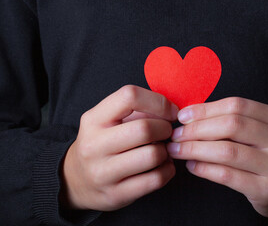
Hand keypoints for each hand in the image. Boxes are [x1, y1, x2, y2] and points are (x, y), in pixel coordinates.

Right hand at [62, 85, 177, 210]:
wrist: (74, 181)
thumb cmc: (101, 143)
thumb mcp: (107, 120)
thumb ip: (136, 111)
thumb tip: (170, 110)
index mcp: (93, 119)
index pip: (130, 96)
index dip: (158, 102)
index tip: (170, 111)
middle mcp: (94, 145)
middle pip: (144, 129)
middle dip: (165, 128)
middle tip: (167, 132)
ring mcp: (103, 173)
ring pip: (153, 155)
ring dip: (166, 151)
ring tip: (162, 150)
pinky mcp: (115, 194)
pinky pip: (155, 179)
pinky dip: (167, 170)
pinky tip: (163, 166)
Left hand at [166, 97, 267, 217]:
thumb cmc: (263, 155)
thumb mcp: (257, 132)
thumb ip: (231, 120)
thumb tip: (189, 115)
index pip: (237, 106)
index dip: (206, 109)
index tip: (182, 116)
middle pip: (232, 125)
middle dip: (197, 129)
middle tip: (176, 135)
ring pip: (227, 151)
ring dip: (195, 149)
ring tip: (177, 150)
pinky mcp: (266, 189)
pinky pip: (228, 175)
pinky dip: (204, 169)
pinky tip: (191, 166)